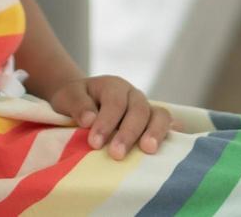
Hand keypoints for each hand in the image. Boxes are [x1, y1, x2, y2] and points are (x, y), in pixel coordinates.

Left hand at [46, 74, 176, 159]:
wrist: (82, 101)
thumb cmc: (75, 101)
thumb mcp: (67, 97)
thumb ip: (76, 104)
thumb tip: (89, 119)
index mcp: (113, 86)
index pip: (114, 102)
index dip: (106, 122)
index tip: (94, 143)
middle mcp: (133, 95)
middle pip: (139, 109)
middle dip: (128, 133)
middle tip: (116, 154)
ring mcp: (146, 109)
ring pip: (159, 115)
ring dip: (154, 133)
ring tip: (148, 150)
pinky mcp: (153, 123)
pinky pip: (168, 125)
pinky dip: (172, 133)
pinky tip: (172, 146)